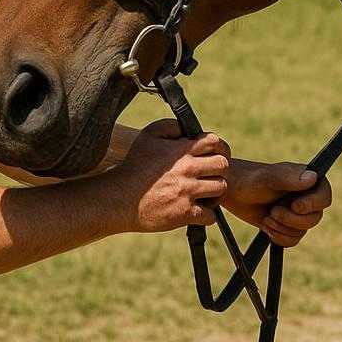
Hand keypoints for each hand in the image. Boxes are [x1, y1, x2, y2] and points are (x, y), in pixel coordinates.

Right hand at [106, 118, 229, 232]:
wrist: (118, 199)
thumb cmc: (134, 166)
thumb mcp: (148, 136)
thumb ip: (171, 126)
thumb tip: (189, 130)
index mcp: (180, 150)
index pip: (215, 142)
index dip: (220, 148)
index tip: (214, 156)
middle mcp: (186, 169)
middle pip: (223, 165)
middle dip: (220, 170)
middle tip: (211, 176)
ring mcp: (186, 192)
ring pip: (220, 189)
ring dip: (215, 192)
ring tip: (205, 194)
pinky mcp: (184, 214)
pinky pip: (210, 216)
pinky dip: (207, 215)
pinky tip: (197, 211)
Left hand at [223, 160, 330, 246]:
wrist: (231, 193)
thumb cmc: (248, 180)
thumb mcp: (267, 178)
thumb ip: (288, 178)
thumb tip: (312, 179)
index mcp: (307, 180)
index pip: (324, 196)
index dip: (313, 204)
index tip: (295, 206)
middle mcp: (305, 196)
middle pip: (314, 218)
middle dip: (291, 219)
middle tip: (273, 211)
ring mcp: (296, 213)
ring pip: (302, 231)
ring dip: (281, 227)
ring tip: (267, 215)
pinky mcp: (286, 226)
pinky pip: (293, 240)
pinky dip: (278, 236)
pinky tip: (266, 225)